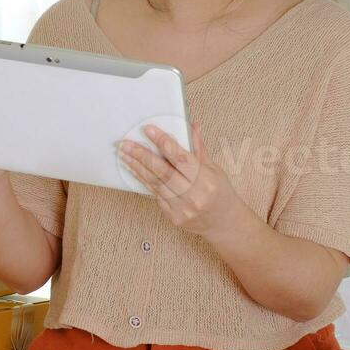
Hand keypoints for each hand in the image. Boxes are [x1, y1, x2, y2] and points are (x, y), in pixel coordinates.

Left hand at [117, 122, 245, 240]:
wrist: (225, 224)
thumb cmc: (221, 194)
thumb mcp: (215, 169)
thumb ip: (199, 148)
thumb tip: (192, 126)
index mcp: (206, 180)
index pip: (181, 158)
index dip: (163, 142)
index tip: (148, 130)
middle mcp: (194, 195)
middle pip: (163, 172)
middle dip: (142, 155)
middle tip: (126, 144)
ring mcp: (183, 208)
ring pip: (156, 183)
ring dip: (138, 167)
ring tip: (124, 155)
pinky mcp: (174, 217)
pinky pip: (156, 195)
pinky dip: (144, 181)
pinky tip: (134, 170)